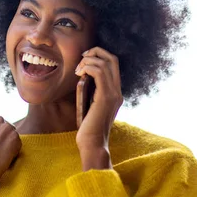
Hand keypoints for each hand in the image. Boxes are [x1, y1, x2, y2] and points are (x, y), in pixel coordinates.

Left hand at [74, 47, 122, 169]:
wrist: (92, 144)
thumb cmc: (88, 128)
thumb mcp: (90, 105)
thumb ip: (92, 92)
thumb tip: (83, 77)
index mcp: (116, 92)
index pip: (113, 64)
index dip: (99, 55)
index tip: (84, 59)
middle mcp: (118, 91)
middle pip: (112, 58)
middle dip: (95, 52)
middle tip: (81, 58)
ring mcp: (114, 94)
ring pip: (105, 63)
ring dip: (88, 61)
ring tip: (78, 69)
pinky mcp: (106, 97)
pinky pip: (99, 73)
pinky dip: (88, 67)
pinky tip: (79, 73)